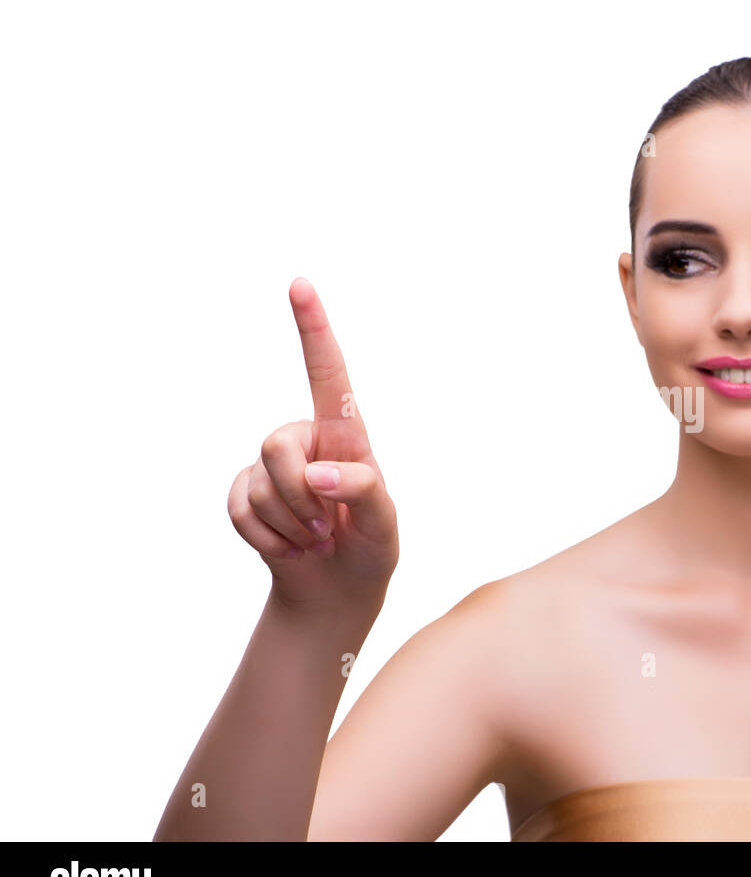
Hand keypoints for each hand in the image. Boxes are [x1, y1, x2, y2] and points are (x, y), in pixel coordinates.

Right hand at [227, 278, 398, 611]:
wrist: (336, 592)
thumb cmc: (371, 551)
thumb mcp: (385, 526)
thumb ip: (365, 492)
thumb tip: (317, 472)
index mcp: (347, 435)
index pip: (330, 375)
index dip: (313, 330)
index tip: (299, 283)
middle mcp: (306, 440)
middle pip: (276, 446)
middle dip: (300, 497)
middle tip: (329, 530)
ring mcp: (272, 467)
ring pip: (259, 484)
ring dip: (290, 526)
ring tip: (316, 540)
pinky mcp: (246, 492)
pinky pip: (239, 511)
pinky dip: (267, 540)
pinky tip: (289, 548)